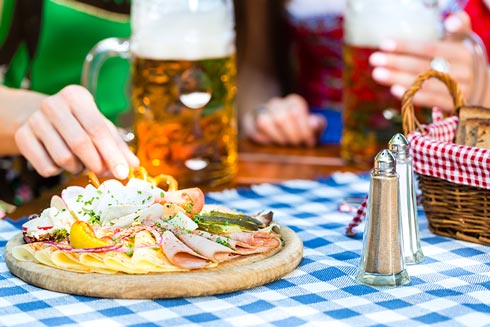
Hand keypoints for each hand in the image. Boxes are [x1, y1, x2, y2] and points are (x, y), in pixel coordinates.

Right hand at [15, 85, 139, 178]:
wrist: (40, 117)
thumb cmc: (79, 123)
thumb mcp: (100, 128)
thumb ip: (118, 146)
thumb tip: (134, 165)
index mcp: (77, 96)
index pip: (98, 129)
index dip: (112, 154)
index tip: (123, 174)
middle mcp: (53, 104)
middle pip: (80, 143)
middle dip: (96, 163)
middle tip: (102, 172)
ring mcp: (34, 120)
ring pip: (63, 158)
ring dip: (76, 168)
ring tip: (79, 163)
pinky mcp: (22, 137)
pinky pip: (46, 167)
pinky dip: (58, 171)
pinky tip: (59, 162)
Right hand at [244, 94, 325, 146]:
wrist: (281, 131)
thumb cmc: (301, 131)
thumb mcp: (313, 128)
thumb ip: (317, 125)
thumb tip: (313, 124)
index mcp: (294, 102)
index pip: (296, 112)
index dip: (303, 130)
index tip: (308, 143)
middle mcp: (277, 103)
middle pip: (281, 118)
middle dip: (290, 136)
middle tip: (295, 144)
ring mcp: (261, 111)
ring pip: (264, 122)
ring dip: (276, 138)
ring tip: (283, 144)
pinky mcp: (250, 121)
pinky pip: (253, 130)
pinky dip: (263, 140)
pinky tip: (271, 144)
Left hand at [369, 12, 477, 112]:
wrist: (481, 89)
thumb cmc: (461, 61)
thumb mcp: (462, 43)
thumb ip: (458, 28)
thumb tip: (451, 20)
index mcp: (462, 52)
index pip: (431, 48)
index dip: (407, 46)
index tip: (384, 44)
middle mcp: (463, 70)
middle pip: (423, 66)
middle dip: (396, 62)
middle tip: (374, 59)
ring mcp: (459, 89)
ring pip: (424, 83)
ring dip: (398, 79)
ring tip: (377, 74)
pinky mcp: (454, 105)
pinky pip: (431, 100)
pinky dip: (412, 95)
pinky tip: (394, 90)